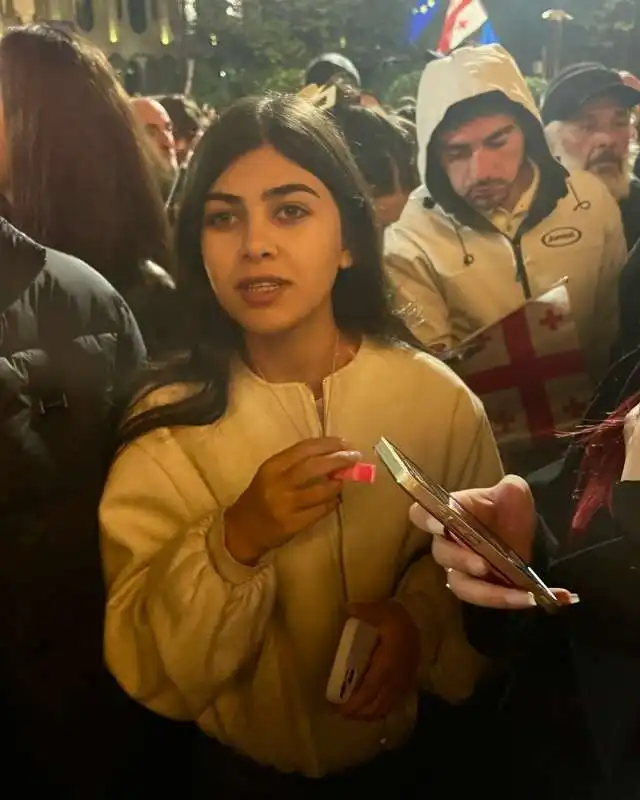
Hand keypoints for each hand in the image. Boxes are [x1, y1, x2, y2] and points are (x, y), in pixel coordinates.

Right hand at [225, 437, 360, 564]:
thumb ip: (296, 464)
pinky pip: (319, 511)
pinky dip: (331, 503)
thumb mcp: (272, 474)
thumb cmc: (261, 496)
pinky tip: (335, 499)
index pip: (304, 449)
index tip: (345, 442)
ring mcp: (285, 506)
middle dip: (338, 459)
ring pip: (320, 491)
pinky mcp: (292, 525)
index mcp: (272, 467)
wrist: (242, 530)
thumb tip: (332, 454)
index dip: (327, 444)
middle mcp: (278, 484)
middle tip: (355, 457)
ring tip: (345, 480)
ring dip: (337, 484)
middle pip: (313, 467)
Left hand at [338, 600, 420, 720]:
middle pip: (376, 706)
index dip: (354, 704)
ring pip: (385, 707)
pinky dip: (380, 709)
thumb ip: (365, 611)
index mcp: (386, 665)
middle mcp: (395, 679)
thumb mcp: (382, 611)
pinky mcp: (406, 683)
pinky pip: (392, 703)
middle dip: (358, 713)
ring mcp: (402, 683)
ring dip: (369, 713)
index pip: (369, 691)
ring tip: (354, 712)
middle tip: (342, 712)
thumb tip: (348, 608)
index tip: (339, 708)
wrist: (424, 622)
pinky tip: (371, 706)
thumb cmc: (399, 618)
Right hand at [410, 475, 574, 609]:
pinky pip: (483, 598)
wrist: (529, 533)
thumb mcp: (514, 493)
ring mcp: (460, 569)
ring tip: (514, 593)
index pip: (422, 515)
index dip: (426, 520)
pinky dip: (505, 599)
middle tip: (482, 565)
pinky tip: (530, 598)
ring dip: (483, 591)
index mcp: (449, 514)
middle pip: (441, 554)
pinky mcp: (478, 588)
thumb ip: (510, 488)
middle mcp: (447, 543)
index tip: (440, 525)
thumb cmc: (510, 509)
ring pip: (460, 584)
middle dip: (460, 560)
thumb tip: (509, 488)